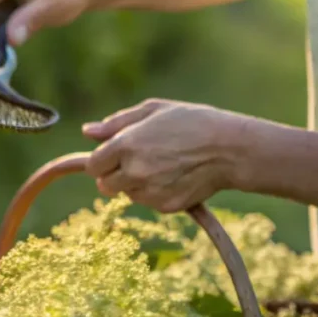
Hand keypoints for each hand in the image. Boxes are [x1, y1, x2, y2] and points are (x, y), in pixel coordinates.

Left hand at [82, 99, 251, 212]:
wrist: (230, 149)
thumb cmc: (192, 122)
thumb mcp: (153, 110)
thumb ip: (116, 123)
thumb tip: (87, 131)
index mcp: (125, 145)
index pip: (93, 165)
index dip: (102, 161)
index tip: (112, 156)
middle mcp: (133, 171)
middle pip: (104, 185)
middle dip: (114, 175)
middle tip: (138, 161)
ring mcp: (149, 192)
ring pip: (127, 194)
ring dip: (136, 184)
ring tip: (163, 165)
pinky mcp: (164, 206)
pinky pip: (148, 202)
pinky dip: (155, 193)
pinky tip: (175, 176)